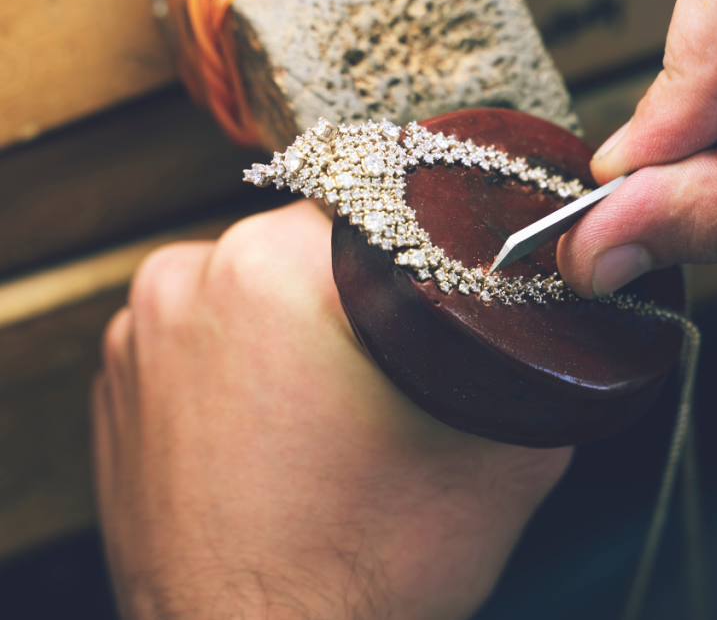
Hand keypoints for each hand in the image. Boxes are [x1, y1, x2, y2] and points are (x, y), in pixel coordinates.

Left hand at [93, 201, 570, 619]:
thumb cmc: (365, 564)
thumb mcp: (506, 454)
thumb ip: (541, 361)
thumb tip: (555, 311)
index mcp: (275, 269)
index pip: (371, 200)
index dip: (416, 245)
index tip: (432, 295)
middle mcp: (190, 279)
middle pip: (304, 244)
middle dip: (350, 291)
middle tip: (386, 365)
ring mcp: (138, 331)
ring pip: (249, 286)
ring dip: (289, 325)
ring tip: (323, 408)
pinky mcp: (113, 380)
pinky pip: (198, 335)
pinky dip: (234, 363)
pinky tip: (270, 425)